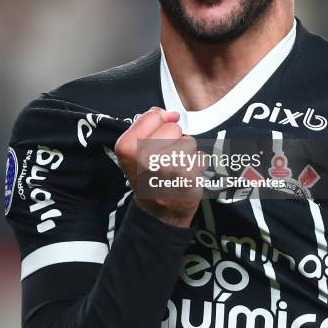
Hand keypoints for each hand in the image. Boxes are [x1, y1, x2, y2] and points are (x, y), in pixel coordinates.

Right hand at [115, 107, 204, 226]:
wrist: (158, 214)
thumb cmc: (148, 177)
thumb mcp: (134, 151)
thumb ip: (146, 126)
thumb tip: (167, 113)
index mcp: (128, 148)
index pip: (152, 115)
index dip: (159, 122)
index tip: (155, 138)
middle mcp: (145, 157)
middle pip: (173, 127)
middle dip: (173, 140)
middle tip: (164, 159)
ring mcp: (167, 167)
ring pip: (188, 141)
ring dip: (185, 153)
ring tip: (174, 169)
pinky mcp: (187, 176)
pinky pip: (200, 156)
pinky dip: (196, 166)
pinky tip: (185, 178)